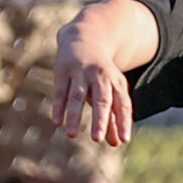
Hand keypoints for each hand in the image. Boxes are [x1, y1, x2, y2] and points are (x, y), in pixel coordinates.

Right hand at [51, 32, 133, 146]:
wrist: (86, 39)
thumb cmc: (100, 75)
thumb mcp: (111, 92)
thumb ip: (114, 118)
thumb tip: (118, 143)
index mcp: (116, 83)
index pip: (122, 104)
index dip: (124, 121)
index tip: (125, 140)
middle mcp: (100, 77)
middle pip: (101, 100)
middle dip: (100, 119)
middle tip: (97, 139)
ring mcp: (81, 73)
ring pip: (78, 96)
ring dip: (74, 115)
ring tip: (71, 135)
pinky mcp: (63, 70)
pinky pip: (61, 91)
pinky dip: (59, 106)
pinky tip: (57, 122)